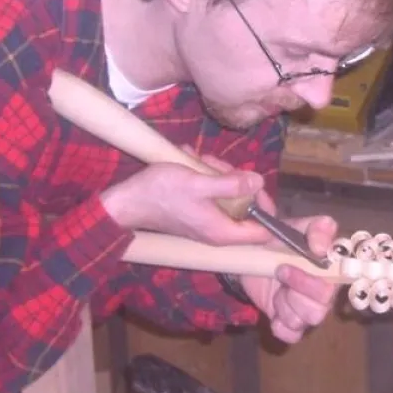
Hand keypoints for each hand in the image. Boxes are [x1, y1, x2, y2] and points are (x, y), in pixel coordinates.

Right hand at [100, 154, 272, 246]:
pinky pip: (212, 194)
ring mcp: (207, 221)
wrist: (125, 201)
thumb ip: (231, 185)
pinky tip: (192, 163)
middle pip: (245, 206)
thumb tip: (259, 182)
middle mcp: (218, 231)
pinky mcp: (196, 212)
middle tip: (216, 165)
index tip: (255, 182)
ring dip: (217, 174)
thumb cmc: (161, 193)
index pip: (264, 230)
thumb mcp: (199, 183)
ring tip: (199, 160)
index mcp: (223, 231)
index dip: (266, 205)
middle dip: (235, 180)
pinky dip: (206, 177)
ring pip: (228, 195)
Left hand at [239, 192, 338, 343]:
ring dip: (287, 306)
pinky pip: (292, 335)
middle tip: (280, 271)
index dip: (318, 279)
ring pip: (307, 320)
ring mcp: (308, 310)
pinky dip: (281, 327)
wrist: (253, 257)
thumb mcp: (298, 226)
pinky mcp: (291, 323)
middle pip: (323, 305)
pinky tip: (274, 313)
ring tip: (277, 290)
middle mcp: (326, 291)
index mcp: (333, 268)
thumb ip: (317, 229)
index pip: (339, 281)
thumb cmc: (281, 240)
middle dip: (299, 289)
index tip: (295, 264)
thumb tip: (322, 248)